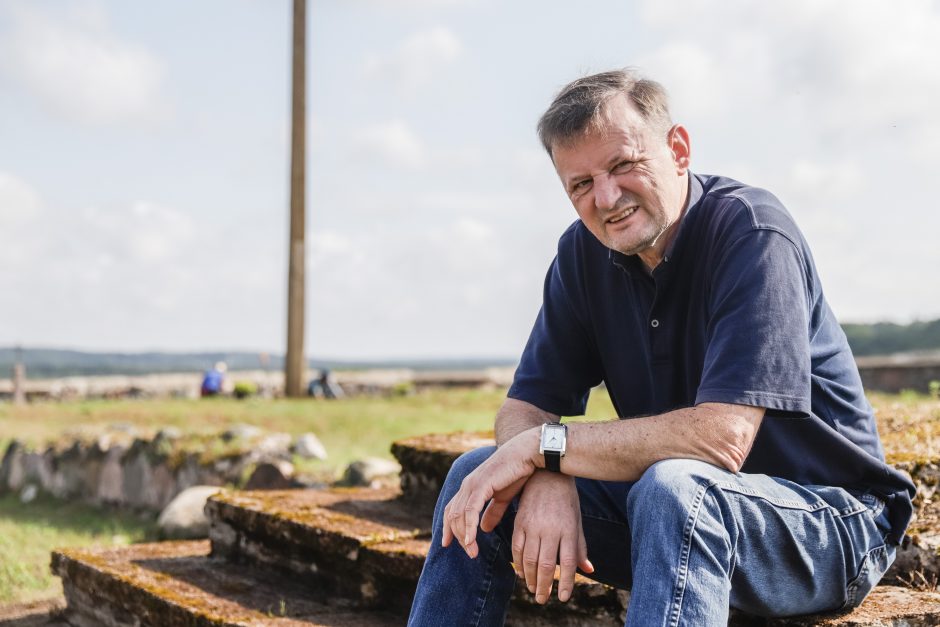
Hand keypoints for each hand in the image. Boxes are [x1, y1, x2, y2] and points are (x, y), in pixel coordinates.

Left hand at [441, 429, 538, 558]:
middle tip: (471, 554)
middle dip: (458, 537)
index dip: (448, 527)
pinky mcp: (481, 484)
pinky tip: (471, 540)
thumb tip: (484, 528)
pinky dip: (469, 526)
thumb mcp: (503, 497)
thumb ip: (493, 512)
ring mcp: (472, 484)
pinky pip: (471, 510)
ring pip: (460, 515)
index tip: (447, 544)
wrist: (528, 454)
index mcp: (470, 487)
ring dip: (464, 536)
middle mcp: (467, 485)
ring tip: (473, 552)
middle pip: (453, 516)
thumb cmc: (517, 473)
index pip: (451, 510)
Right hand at [511, 471, 592, 603]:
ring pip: (529, 559)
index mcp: (568, 529)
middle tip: (542, 600)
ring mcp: (533, 525)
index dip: (566, 583)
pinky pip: (516, 548)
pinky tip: (522, 574)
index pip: (568, 562)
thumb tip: (589, 570)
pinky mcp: (519, 522)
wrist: (547, 475)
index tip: (564, 598)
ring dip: (531, 579)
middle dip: (544, 587)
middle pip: (546, 565)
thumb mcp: (577, 521)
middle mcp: (550, 529)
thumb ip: (580, 547)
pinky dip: (518, 564)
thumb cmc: (566, 501)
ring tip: (533, 590)